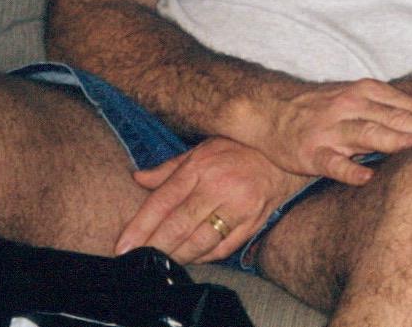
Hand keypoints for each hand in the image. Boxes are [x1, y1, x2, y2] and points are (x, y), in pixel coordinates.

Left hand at [115, 138, 302, 264]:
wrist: (288, 152)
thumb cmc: (240, 149)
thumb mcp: (202, 149)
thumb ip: (170, 168)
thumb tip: (138, 178)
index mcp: (202, 166)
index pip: (163, 201)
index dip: (140, 226)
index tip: (123, 246)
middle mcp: (220, 186)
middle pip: (179, 225)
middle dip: (154, 246)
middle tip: (138, 260)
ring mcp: (240, 205)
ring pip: (201, 241)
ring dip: (177, 255)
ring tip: (162, 262)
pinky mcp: (255, 220)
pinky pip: (224, 247)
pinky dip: (205, 257)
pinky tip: (192, 258)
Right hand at [230, 79, 411, 182]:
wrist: (268, 110)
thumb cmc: (322, 109)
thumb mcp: (358, 99)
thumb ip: (389, 111)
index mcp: (369, 92)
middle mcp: (354, 105)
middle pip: (401, 120)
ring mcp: (332, 128)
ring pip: (373, 135)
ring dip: (403, 144)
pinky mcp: (311, 151)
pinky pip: (333, 162)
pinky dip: (350, 170)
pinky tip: (367, 179)